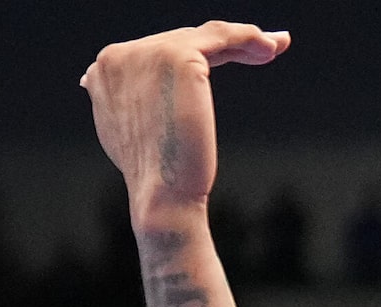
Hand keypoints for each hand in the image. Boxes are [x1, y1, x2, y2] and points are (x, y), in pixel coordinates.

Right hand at [81, 22, 289, 225]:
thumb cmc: (158, 179)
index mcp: (104, 72)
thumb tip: (123, 96)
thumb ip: (132, 102)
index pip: (159, 51)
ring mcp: (145, 54)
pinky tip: (271, 45)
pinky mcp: (177, 58)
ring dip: (243, 39)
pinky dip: (247, 37)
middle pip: (182, 40)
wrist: (163, 196)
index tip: (231, 54)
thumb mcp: (134, 131)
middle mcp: (117, 56)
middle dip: (225, 44)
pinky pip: (220, 37)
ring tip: (276, 45)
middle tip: (264, 48)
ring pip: (203, 37)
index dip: (198, 53)